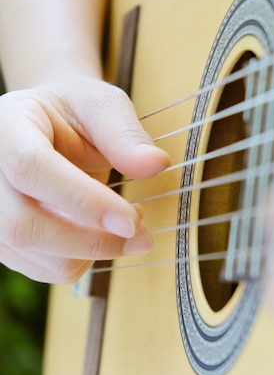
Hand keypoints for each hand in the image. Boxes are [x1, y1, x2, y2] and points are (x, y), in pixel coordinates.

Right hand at [0, 75, 169, 282]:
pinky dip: (84, 259)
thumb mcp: (102, 106)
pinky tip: (103, 233)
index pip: (30, 168)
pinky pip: (44, 268)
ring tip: (128, 224)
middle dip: (93, 240)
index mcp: (5, 127)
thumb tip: (156, 164)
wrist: (47, 127)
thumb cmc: (75, 112)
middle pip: (23, 225)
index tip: (131, 220)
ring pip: (34, 255)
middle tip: (142, 235)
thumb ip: (125, 135)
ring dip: (93, 252)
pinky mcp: (3, 241)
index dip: (83, 200)